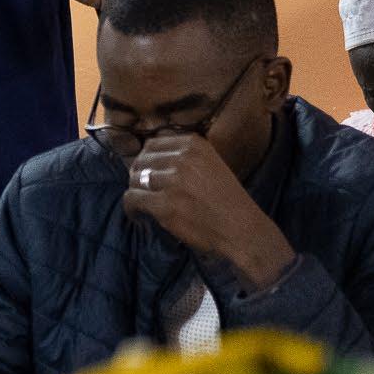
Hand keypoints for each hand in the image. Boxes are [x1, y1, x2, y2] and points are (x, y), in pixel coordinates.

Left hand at [121, 134, 296, 290]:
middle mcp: (183, 159)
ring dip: (135, 193)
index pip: (152, 144)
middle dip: (137, 177)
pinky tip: (140, 217)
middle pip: (141, 161)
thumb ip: (182, 158)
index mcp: (194, 145)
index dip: (145, 160)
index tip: (146, 174)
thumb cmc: (227, 201)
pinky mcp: (166, 205)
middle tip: (142, 192)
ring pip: (134, 180)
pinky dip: (131, 209)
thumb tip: (144, 159)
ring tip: (142, 206)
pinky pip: (133, 200)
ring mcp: (173, 182)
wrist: (242, 229)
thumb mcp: (210, 165)